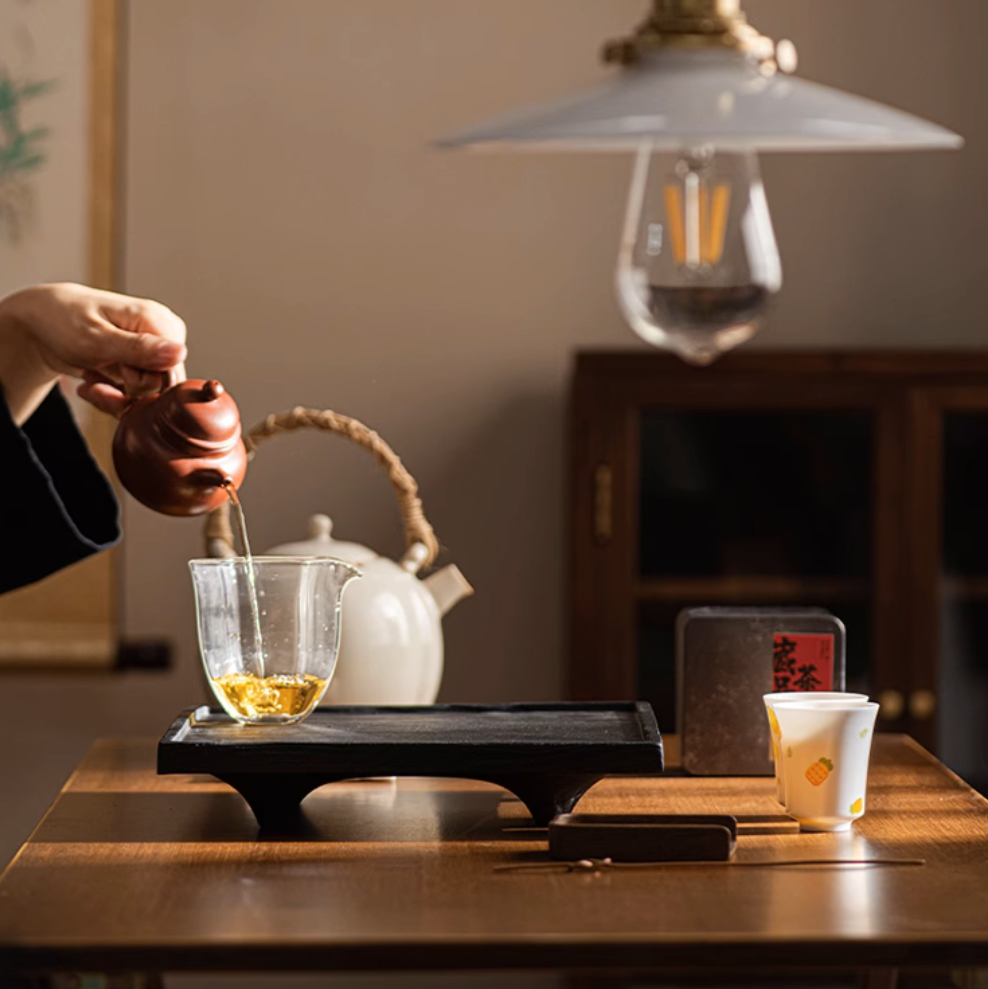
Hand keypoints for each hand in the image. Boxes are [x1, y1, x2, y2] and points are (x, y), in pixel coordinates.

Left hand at [0, 282, 186, 423]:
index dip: (143, 383)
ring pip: (151, 394)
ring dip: (117, 397)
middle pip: (164, 386)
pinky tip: (94, 383)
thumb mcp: (95, 338)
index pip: (172, 372)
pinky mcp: (146, 365)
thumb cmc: (62, 321)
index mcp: (159, 321)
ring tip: (90, 383)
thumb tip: (180, 353)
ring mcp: (156, 351)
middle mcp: (164, 336)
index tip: (115, 373)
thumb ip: (138, 348)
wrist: (42, 323)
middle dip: (127, 394)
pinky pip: (140, 394)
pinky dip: (114, 396)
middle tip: (95, 385)